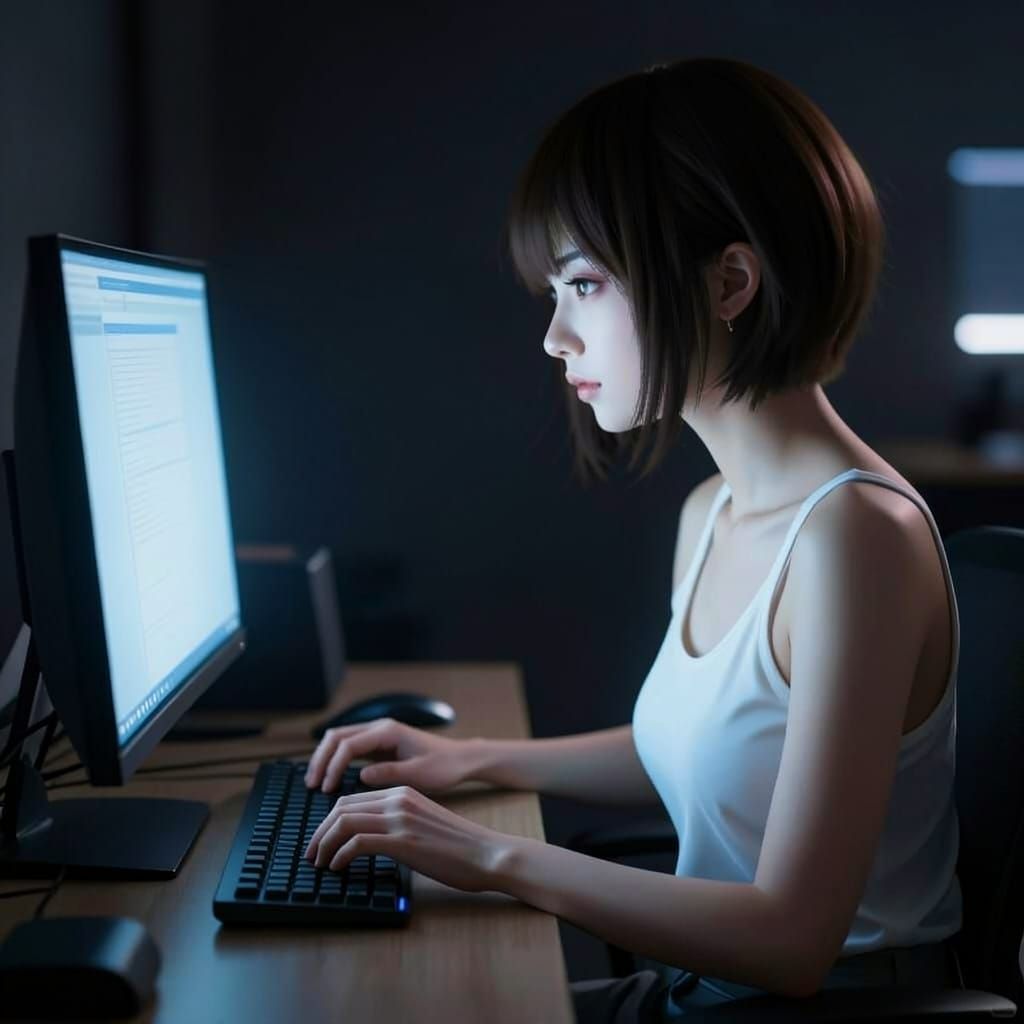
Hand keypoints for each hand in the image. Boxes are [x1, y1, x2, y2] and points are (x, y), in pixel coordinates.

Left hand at [303, 784, 510, 891]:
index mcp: (403, 792)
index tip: (321, 842)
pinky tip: (338, 868)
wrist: (487, 853)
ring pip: (344, 822)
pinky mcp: (403, 840)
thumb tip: (371, 840)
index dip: (329, 821)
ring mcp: (400, 818)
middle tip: (311, 854)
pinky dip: (340, 855)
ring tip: (319, 863)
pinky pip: (357, 842)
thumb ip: (398, 823)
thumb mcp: (423, 823)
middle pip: (342, 807)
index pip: (352, 799)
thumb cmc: (460, 846)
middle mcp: (398, 799)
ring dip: (324, 844)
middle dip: (319, 831)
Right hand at [304, 717, 474, 793]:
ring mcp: (378, 735)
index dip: (333, 766)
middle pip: (337, 736)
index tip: (327, 789)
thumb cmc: (442, 767)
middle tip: (312, 785)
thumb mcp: (418, 774)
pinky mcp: (378, 745)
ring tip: (315, 782)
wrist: (459, 759)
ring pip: (340, 740)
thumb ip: (389, 774)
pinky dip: (335, 760)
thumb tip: (361, 776)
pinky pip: (349, 748)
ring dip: (325, 758)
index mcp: (388, 732)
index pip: (348, 744)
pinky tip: (330, 778)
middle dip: (321, 759)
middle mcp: (380, 728)